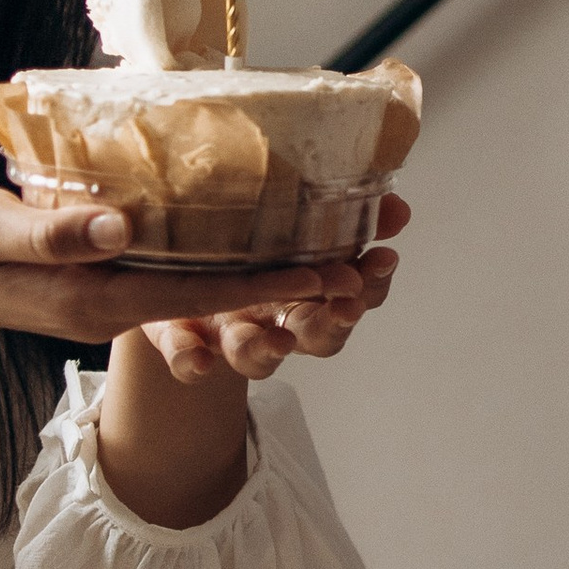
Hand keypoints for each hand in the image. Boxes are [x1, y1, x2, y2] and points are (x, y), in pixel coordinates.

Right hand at [0, 182, 358, 354]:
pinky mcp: (109, 277)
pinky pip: (184, 276)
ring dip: (272, 274)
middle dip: (289, 287)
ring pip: (210, 290)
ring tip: (342, 252)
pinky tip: (267, 233)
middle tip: (365, 266)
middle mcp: (118, 303)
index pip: (202, 295)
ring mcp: (115, 294)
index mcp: (98, 301)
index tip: (326, 272)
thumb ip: (50, 233)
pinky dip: (231, 260)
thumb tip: (120, 229)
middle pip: (221, 300)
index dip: (268, 283)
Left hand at [139, 192, 411, 382]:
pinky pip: (187, 359)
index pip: (356, 295)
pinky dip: (192, 360)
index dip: (372, 284)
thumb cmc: (245, 244)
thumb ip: (342, 215)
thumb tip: (400, 208)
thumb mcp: (292, 219)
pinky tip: (197, 357)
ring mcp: (230, 334)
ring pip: (256, 358)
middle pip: (316, 336)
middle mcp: (276, 321)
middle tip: (346, 306)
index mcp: (308, 291)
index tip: (383, 258)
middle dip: (332, 323)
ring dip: (268, 350)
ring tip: (276, 340)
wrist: (168, 268)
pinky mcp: (182, 339)